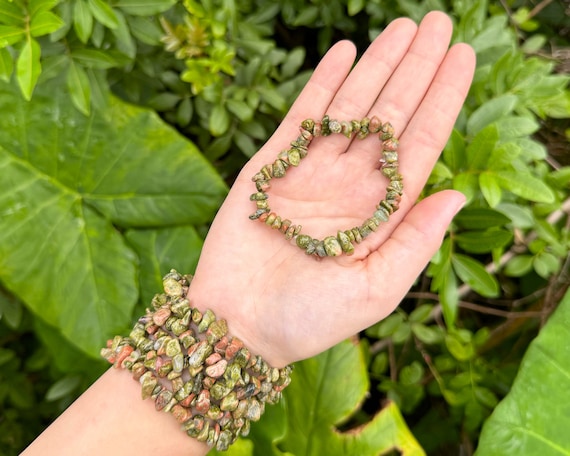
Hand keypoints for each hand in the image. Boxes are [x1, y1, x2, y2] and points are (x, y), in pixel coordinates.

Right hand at [188, 11, 475, 367]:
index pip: (419, 146)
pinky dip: (323, 84)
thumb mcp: (374, 290)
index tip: (463, 59)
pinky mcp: (272, 166)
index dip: (442, 101)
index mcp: (379, 214)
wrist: (237, 323)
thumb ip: (415, 242)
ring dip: (377, 66)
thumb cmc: (307, 319)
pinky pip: (302, 116)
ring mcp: (312, 172)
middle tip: (439, 24)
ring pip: (352, 108)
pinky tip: (345, 53)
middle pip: (391, 116)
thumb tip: (458, 195)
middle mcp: (351, 186)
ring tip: (401, 27)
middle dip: (416, 69)